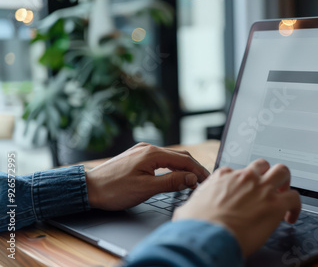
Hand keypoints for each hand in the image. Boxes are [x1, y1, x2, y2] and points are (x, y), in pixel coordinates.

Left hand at [85, 142, 209, 209]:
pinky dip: (173, 166)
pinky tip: (176, 174)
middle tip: (205, 181)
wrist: (88, 188)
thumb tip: (191, 178)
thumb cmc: (113, 190)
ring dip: (184, 167)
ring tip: (193, 179)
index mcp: (152, 154)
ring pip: (171, 157)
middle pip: (180, 156)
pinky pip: (161, 159)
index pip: (184, 160)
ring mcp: (142, 151)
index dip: (198, 171)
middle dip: (194, 167)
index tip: (208, 181)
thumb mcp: (145, 189)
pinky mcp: (137, 157)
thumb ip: (171, 182)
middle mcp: (148, 148)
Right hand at [173, 159, 300, 256]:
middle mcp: (243, 177)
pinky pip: (295, 197)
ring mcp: (261, 188)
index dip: (242, 183)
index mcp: (222, 177)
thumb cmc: (196, 226)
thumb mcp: (187, 209)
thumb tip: (187, 213)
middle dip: (267, 174)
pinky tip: (291, 216)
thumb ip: (193, 206)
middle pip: (262, 164)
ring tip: (283, 196)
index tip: (243, 193)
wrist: (207, 235)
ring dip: (284, 182)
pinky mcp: (275, 203)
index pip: (235, 172)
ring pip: (282, 171)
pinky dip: (296, 206)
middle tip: (268, 189)